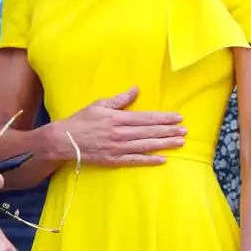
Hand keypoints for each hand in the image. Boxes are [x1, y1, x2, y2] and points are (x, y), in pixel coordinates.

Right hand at [60, 86, 185, 166]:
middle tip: (185, 131)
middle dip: (169, 131)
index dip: (163, 118)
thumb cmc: (81, 120)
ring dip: (164, 144)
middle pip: (149, 132)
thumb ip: (119, 99)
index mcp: (118, 118)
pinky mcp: (114, 160)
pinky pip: (135, 161)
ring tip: (180, 142)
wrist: (64, 141)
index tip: (178, 117)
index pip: (146, 118)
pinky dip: (149, 160)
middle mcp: (120, 134)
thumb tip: (136, 89)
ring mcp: (118, 149)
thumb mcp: (99, 104)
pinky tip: (162, 159)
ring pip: (146, 146)